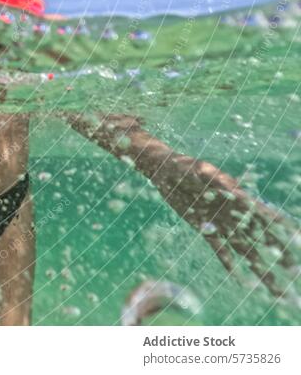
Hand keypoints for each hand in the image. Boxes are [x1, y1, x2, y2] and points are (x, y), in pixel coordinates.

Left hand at [146, 151, 299, 298]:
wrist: (163, 171)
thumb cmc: (183, 165)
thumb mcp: (199, 169)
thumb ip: (216, 178)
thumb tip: (234, 188)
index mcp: (234, 196)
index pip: (261, 213)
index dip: (279, 225)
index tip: (297, 238)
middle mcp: (232, 212)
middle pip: (259, 236)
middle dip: (277, 252)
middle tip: (293, 270)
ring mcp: (219, 222)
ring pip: (243, 248)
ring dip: (258, 267)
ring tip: (274, 286)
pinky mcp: (204, 229)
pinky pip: (219, 250)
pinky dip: (229, 263)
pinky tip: (241, 280)